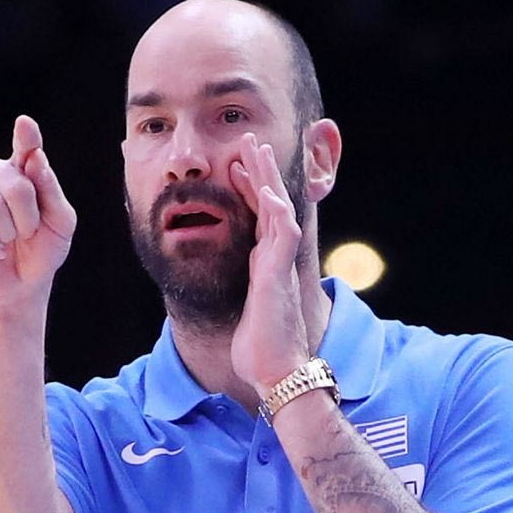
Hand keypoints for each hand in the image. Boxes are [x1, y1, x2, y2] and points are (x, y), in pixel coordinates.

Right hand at [0, 115, 77, 309]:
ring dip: (8, 231)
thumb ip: (51, 191)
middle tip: (29, 232)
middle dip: (28, 214)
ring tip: (10, 241)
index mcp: (24, 173)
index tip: (26, 124)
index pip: (26, 148)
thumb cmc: (43, 250)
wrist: (20, 284)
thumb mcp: (61, 223)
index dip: (25, 137)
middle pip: (13, 181)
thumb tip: (35, 158)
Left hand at [229, 133, 309, 394]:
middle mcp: (274, 259)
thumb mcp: (245, 310)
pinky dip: (276, 213)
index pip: (259, 217)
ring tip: (258, 150)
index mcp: (265, 264)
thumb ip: (243, 291)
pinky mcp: (277, 276)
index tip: (239, 164)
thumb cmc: (258, 348)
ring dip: (267, 179)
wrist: (276, 371)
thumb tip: (231, 284)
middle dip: (260, 171)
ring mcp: (279, 265)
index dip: (250, 189)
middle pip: (270, 204)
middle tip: (250, 141)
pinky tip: (268, 193)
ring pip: (278, 211)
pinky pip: (282, 237)